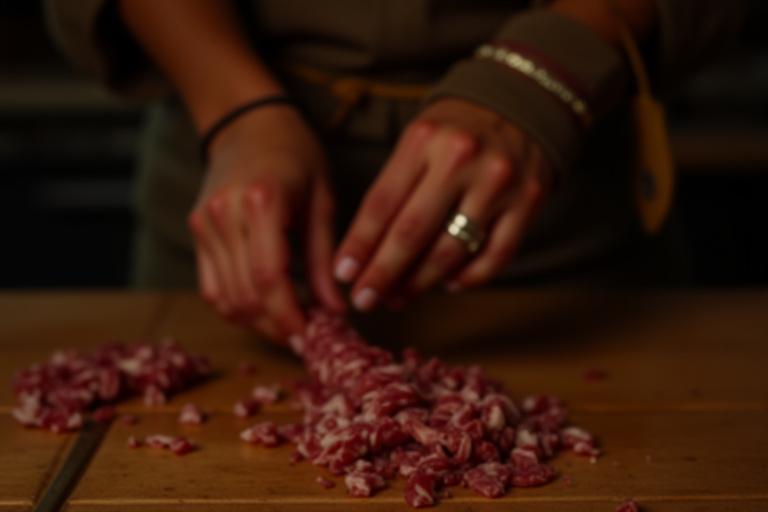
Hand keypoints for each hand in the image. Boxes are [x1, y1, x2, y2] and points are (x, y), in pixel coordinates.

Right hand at [188, 106, 344, 340]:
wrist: (250, 123)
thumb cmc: (298, 156)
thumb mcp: (323, 201)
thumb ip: (325, 259)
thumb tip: (336, 311)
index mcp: (262, 200)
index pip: (269, 277)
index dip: (289, 316)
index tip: (311, 338)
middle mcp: (224, 213)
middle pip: (245, 294)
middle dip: (277, 325)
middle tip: (307, 337)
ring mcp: (205, 223)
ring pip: (225, 298)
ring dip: (257, 322)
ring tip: (289, 326)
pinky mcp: (197, 230)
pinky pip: (211, 287)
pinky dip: (237, 307)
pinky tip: (264, 310)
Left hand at [334, 98, 550, 310]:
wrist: (522, 101)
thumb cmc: (456, 130)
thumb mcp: (419, 140)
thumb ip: (395, 187)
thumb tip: (365, 252)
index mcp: (424, 139)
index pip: (382, 203)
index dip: (359, 244)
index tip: (342, 273)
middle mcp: (462, 159)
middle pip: (412, 232)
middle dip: (382, 273)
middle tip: (364, 300)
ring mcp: (498, 182)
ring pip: (452, 250)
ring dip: (420, 283)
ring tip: (398, 297)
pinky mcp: (528, 201)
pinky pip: (496, 255)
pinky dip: (469, 278)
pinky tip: (448, 285)